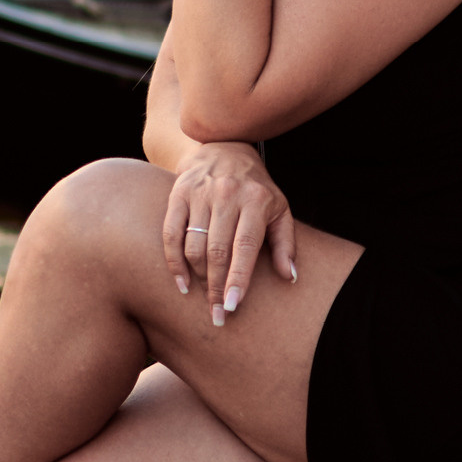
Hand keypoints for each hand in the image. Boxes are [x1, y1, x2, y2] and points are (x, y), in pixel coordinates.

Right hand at [161, 142, 296, 325]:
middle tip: (218, 316)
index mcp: (256, 200)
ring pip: (194, 245)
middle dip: (216, 288)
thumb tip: (290, 277)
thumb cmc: (256, 187)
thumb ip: (285, 243)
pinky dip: (173, 262)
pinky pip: (170, 234)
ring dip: (197, 278)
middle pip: (218, 251)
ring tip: (204, 299)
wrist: (224, 145)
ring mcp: (200, 193)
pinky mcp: (178, 194)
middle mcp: (227, 195)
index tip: (233, 306)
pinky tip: (181, 283)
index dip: (238, 279)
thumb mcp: (279, 209)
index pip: (245, 246)